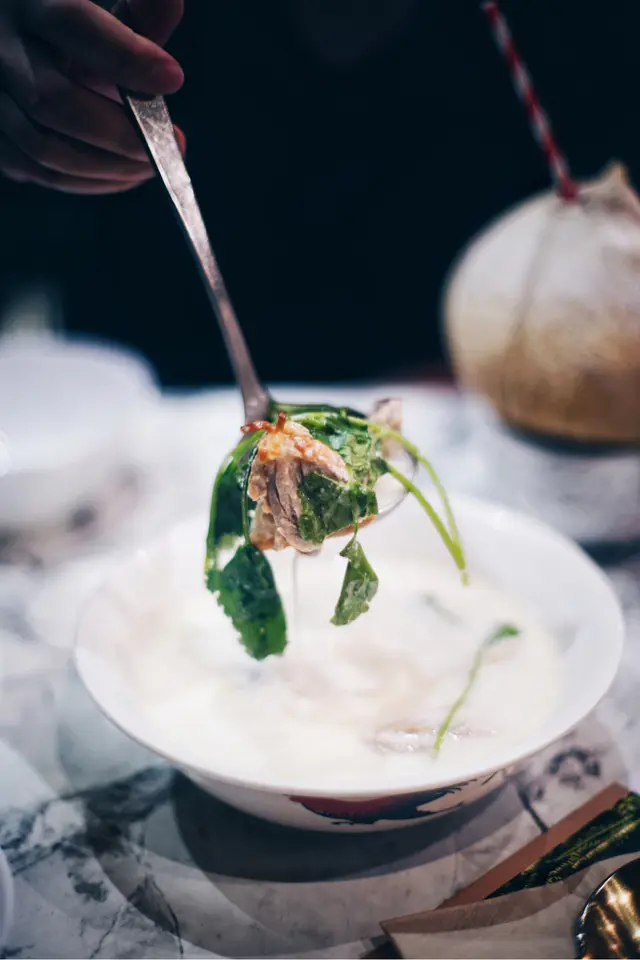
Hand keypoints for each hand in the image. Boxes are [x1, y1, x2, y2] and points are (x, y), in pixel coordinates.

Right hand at [0, 0, 184, 193]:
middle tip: (172, 144)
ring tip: (151, 165)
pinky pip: (40, 171)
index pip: (75, 27)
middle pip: (57, 101)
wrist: (11, 53)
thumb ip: (135, 16)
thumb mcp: (94, 11)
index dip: (125, 56)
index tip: (172, 77)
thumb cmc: (63, 33)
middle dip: (122, 133)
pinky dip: (90, 181)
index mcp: (27, 4)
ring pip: (47, 147)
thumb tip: (170, 4)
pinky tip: (123, 174)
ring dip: (110, 166)